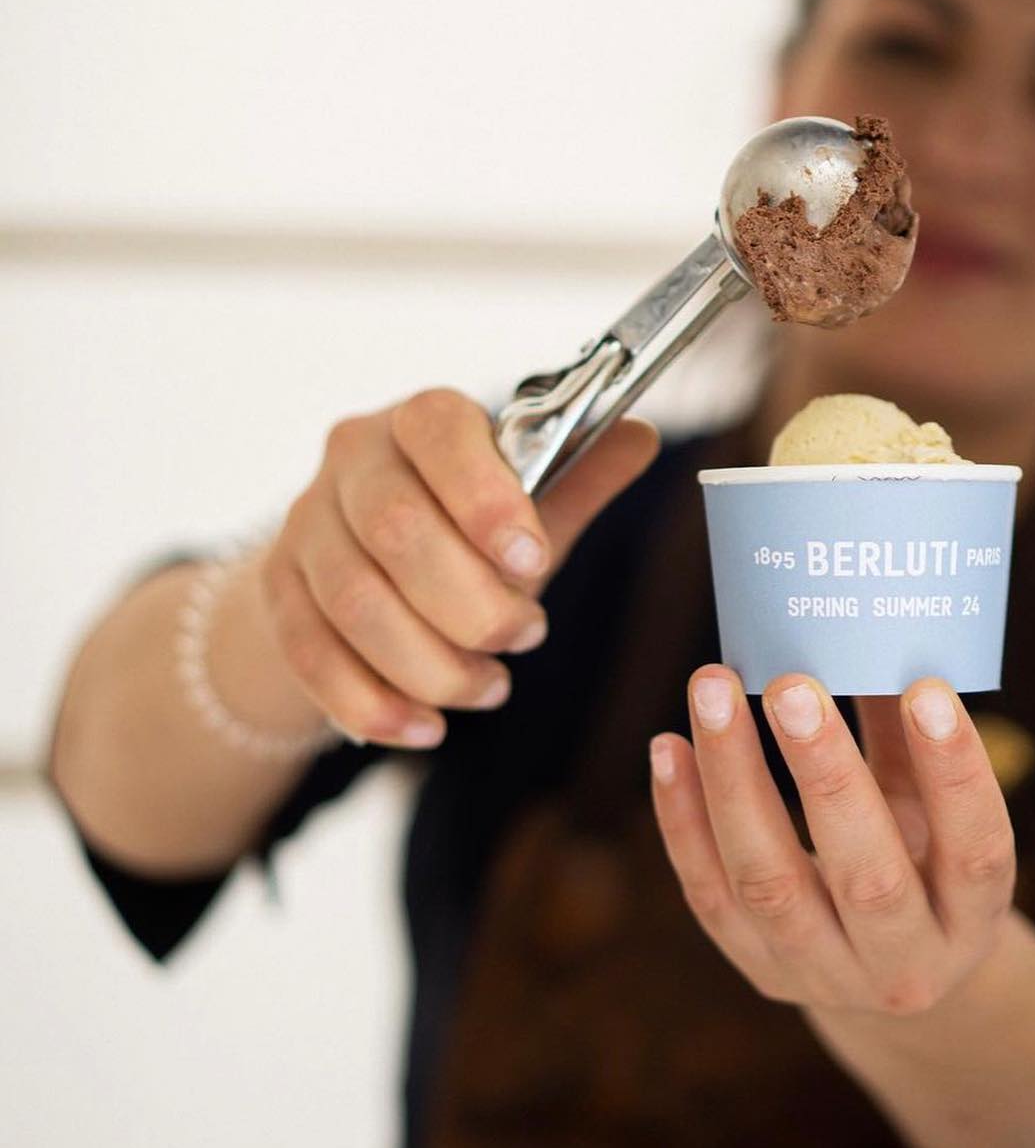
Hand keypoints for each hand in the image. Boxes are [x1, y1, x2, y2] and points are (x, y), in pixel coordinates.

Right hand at [260, 388, 657, 746]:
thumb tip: (643, 438)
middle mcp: (351, 459)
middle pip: (396, 530)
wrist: (358, 557)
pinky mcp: (278, 592)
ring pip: (354, 602)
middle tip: (527, 638)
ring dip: (430, 662)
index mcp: (419, 419)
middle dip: (470, 602)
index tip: (535, 562)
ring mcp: (304, 525)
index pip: (440, 431)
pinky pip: (313, 656)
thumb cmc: (459, 525)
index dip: (486, 499)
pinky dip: (373, 703)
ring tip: (490, 688)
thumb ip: (579, 475)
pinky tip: (427, 728)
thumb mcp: (524, 502)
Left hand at [650, 669, 1015, 1016]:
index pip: (975, 852)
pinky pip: (709, 894)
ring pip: (769, 883)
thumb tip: (874, 635)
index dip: (955, 773)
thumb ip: (908, 738)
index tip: (927, 690)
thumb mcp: (934, 815)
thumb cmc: (919, 863)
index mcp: (972, 920)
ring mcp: (823, 974)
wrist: (885, 976)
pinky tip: (670, 746)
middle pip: (865, 876)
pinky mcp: (756, 969)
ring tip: (713, 690)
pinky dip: (683, 818)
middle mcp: (903, 963)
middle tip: (791, 685)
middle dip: (825, 774)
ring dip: (735, 779)